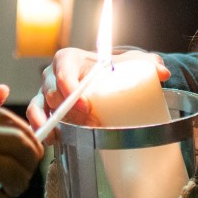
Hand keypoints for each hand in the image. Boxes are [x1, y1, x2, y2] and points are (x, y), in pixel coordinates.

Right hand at [26, 48, 169, 142]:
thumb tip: (162, 72)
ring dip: (49, 121)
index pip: (63, 67)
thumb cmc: (114, 70)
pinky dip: (41, 129)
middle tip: (87, 122)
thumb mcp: (132, 63)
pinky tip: (53, 140)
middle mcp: (54, 74)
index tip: (87, 105)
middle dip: (66, 108)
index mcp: (70, 58)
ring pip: (39, 105)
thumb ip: (148, 64)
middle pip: (51, 89)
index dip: (70, 86)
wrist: (106, 81)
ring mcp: (47, 93)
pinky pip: (36, 118)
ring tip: (61, 134)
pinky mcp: (46, 110)